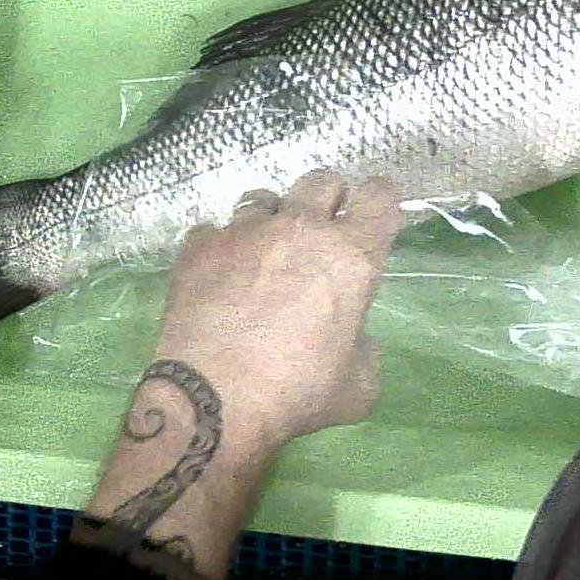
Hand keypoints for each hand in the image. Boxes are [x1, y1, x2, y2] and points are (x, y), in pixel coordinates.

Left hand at [155, 172, 402, 448]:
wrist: (213, 397)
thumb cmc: (296, 394)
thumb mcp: (358, 387)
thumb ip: (363, 349)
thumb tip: (353, 337)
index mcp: (350, 257)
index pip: (379, 198)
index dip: (379, 200)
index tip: (371, 214)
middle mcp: (300, 229)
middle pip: (322, 182)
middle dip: (327, 199)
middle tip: (320, 230)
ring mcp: (244, 231)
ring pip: (264, 198)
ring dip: (271, 218)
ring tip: (262, 251)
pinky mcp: (199, 246)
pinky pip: (214, 230)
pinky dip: (221, 248)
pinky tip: (218, 276)